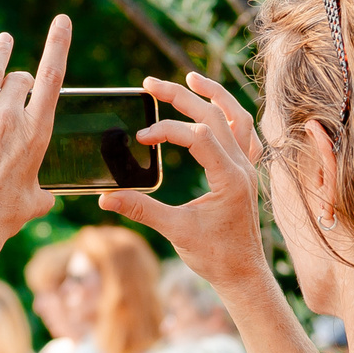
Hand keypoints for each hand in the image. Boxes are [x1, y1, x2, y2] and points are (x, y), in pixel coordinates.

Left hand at [0, 19, 70, 274]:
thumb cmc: (8, 213)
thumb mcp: (38, 199)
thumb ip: (44, 190)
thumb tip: (46, 197)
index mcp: (35, 130)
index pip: (51, 77)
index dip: (57, 45)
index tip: (61, 21)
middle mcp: (7, 117)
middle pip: (17, 78)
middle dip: (21, 79)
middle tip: (21, 87)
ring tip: (4, 42)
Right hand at [98, 73, 270, 291]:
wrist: (243, 274)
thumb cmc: (215, 256)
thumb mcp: (175, 231)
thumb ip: (140, 209)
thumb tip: (104, 198)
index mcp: (230, 178)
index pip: (199, 136)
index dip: (167, 131)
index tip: (141, 139)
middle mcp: (244, 166)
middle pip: (216, 115)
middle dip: (182, 96)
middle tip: (150, 84)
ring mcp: (249, 167)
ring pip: (237, 117)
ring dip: (214, 94)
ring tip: (190, 78)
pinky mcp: (247, 172)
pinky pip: (245, 133)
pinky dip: (230, 115)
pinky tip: (216, 108)